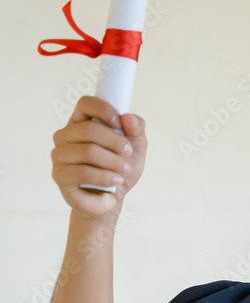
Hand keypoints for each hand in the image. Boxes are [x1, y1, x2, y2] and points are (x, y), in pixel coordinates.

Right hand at [51, 96, 146, 219]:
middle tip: (127, 154)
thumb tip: (127, 117)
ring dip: (114, 162)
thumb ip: (136, 129)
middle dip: (116, 142)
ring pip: (88, 151)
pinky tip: (115, 181)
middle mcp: (65, 136)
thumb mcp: (136, 148)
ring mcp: (59, 155)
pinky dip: (106, 177)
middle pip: (89, 129)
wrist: (113, 199)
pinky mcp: (59, 175)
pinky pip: (83, 172)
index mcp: (81, 123)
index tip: (119, 123)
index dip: (104, 110)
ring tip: (123, 170)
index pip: (85, 103)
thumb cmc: (120, 169)